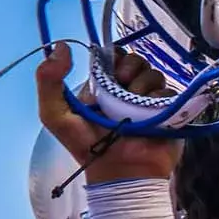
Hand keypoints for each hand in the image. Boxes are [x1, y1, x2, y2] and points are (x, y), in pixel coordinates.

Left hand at [38, 44, 180, 183]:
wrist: (120, 173)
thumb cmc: (87, 147)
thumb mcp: (55, 115)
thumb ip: (48, 81)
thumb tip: (62, 46)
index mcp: (102, 86)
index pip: (112, 57)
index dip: (112, 57)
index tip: (109, 71)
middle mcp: (127, 90)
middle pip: (136, 60)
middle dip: (130, 67)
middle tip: (122, 84)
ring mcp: (149, 100)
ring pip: (153, 73)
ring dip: (143, 83)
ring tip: (134, 103)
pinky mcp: (169, 110)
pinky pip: (169, 91)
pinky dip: (160, 97)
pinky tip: (150, 111)